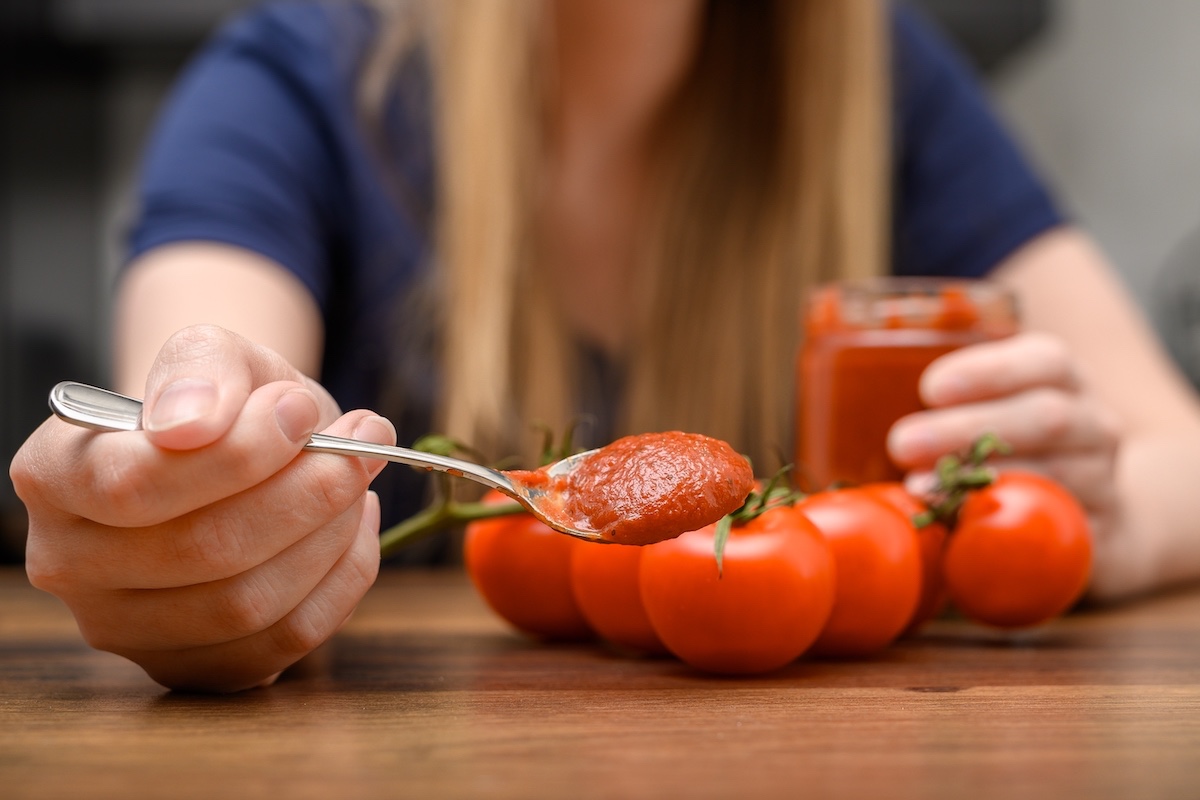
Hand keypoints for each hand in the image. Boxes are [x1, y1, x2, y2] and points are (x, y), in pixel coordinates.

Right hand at [10, 324, 390, 691]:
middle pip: (202, 550)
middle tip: (358, 443)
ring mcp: (130, 630)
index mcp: (53, 476)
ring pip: (249, 603)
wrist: (246, 447)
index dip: (235, 452)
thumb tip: (192, 422)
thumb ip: (203, 371)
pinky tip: (353, 522)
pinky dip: (343, 575)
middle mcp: (72, 565)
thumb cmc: (225, 402)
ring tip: (356, 476)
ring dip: (330, 532)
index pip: (132, 486)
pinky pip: (288, 639)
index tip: (299, 410)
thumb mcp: (215, 355)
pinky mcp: (196, 668)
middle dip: (305, 491)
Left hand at [888, 331, 1122, 538]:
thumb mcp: (996, 408)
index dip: (988, 371)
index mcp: (1065, 381)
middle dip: (969, 428)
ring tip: (918, 488)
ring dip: (980, 482)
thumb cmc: (1019, 448)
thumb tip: (852, 397)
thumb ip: (947, 400)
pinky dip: (1004, 527)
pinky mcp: (1100, 536)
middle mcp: (1094, 425)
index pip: (1045, 360)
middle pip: (1047, 418)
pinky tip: (957, 528)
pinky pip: (1058, 532)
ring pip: (1055, 477)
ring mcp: (1104, 482)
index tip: (930, 388)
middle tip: (902, 442)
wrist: (1099, 516)